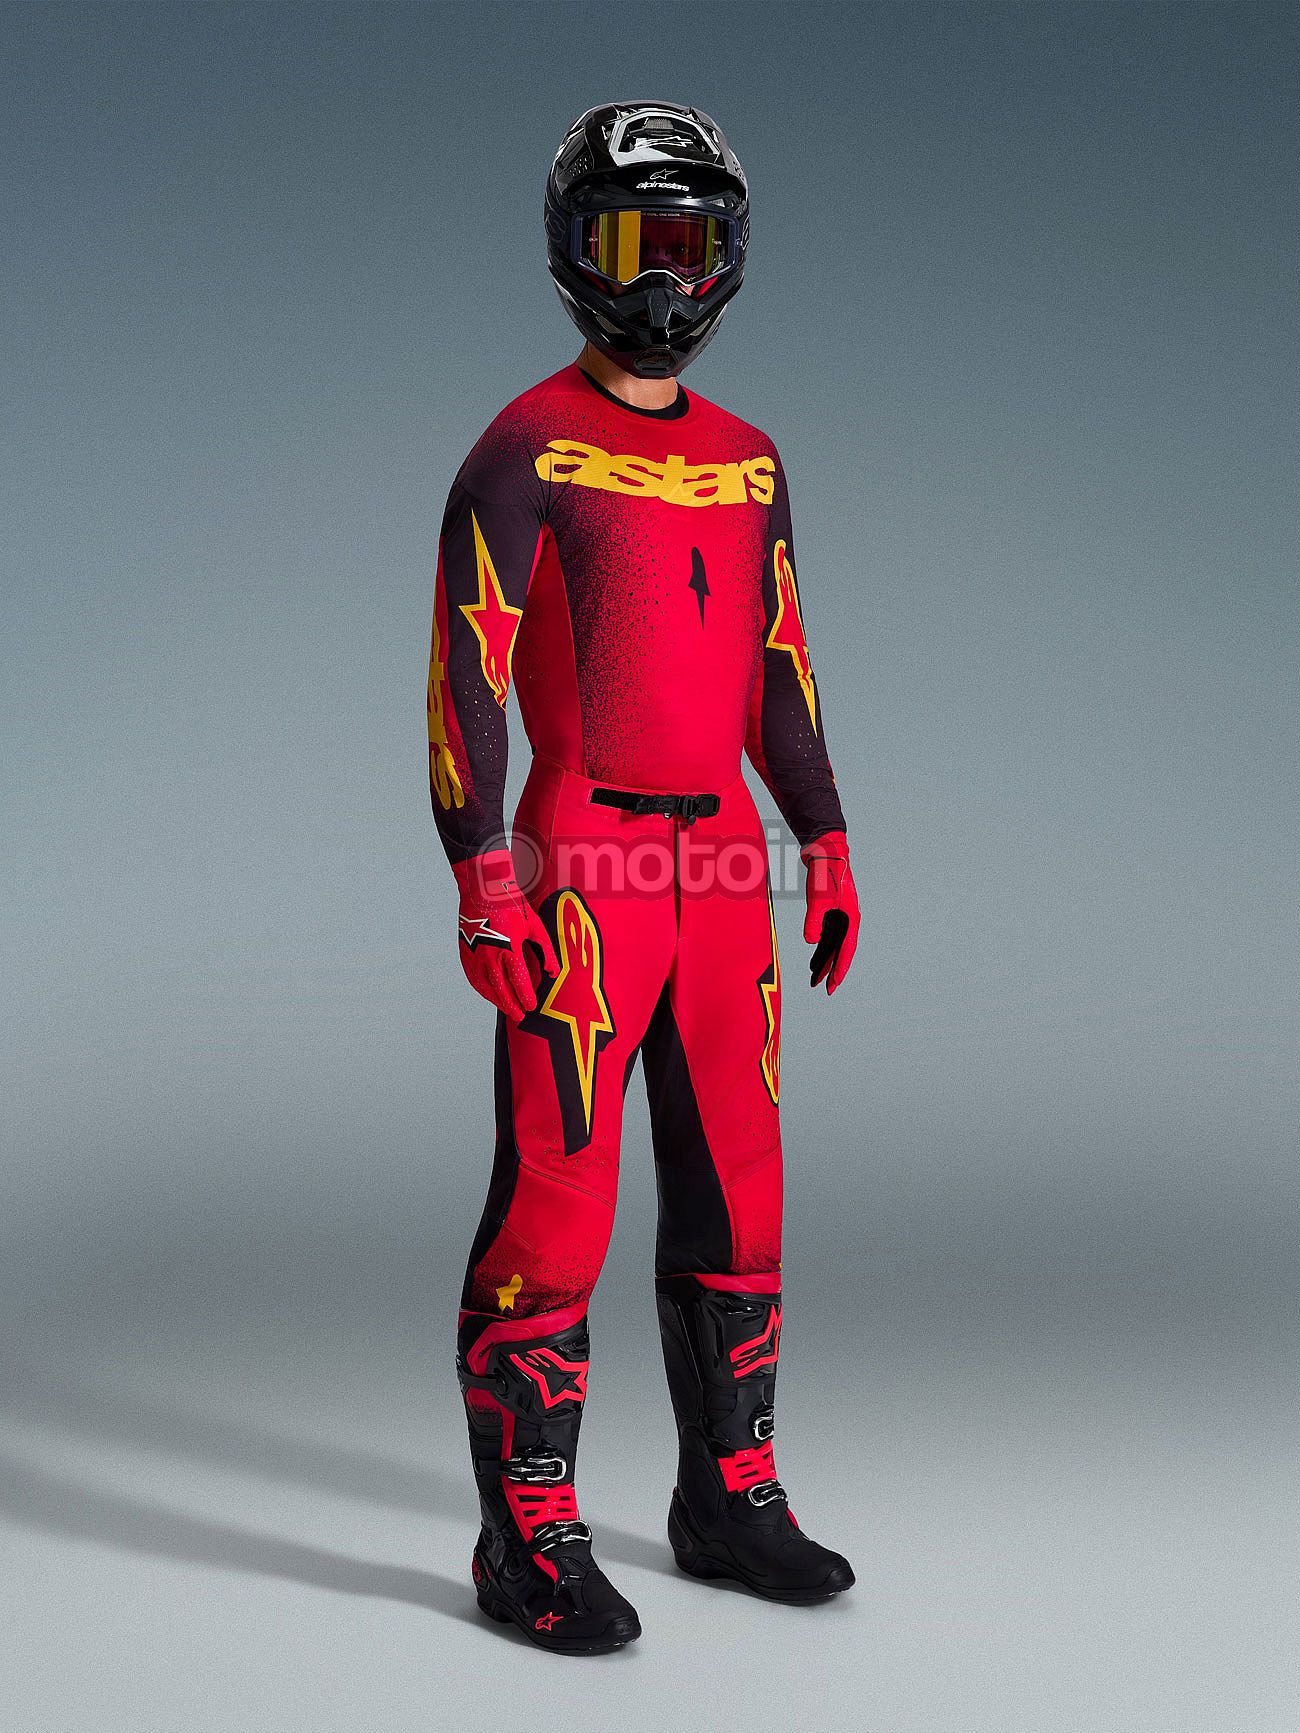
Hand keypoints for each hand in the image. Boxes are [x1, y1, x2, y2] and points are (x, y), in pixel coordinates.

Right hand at [452, 848, 557, 1021]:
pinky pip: (473, 978)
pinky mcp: (465, 953)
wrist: (484, 890)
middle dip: (512, 1005)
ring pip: (485, 987)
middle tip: (520, 1017)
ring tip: (506, 1010)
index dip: (526, 996)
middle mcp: (490, 955)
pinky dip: (482, 990)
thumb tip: (553, 972)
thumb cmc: (512, 905)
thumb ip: (546, 951)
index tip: (532, 1006)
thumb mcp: (535, 926)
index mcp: (509, 949)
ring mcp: (475, 955)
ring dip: (496, 1001)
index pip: (519, 981)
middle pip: (501, 989)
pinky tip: (489, 995)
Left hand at [801, 831, 859, 994]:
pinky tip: (813, 956)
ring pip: (832, 944)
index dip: (840, 969)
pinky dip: (820, 947)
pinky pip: (827, 935)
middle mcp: (847, 918)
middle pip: (840, 951)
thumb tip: (811, 942)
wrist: (825, 850)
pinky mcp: (830, 910)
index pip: (846, 950)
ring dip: (824, 960)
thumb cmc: (825, 872)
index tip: (833, 985)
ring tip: (815, 978)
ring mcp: (839, 914)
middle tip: (825, 989)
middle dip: (832, 970)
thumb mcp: (818, 897)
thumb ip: (814, 920)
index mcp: (850, 917)